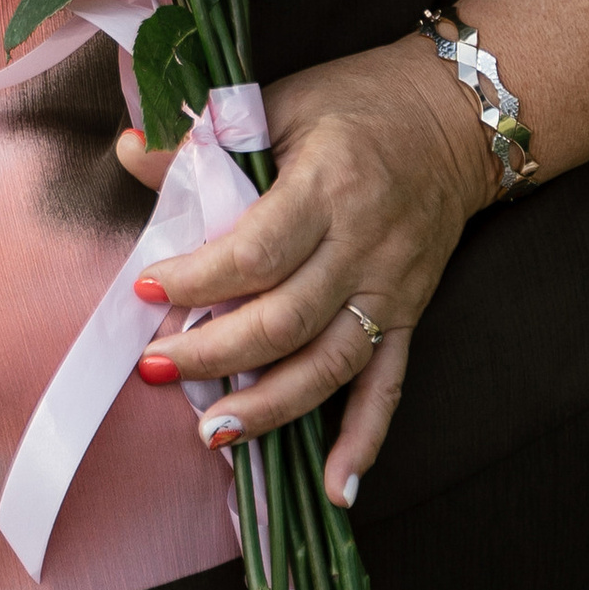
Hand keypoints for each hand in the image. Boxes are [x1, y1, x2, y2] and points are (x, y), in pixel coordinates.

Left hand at [118, 34, 492, 500]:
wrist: (456, 114)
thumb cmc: (357, 101)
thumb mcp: (281, 101)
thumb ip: (207, 135)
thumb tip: (132, 151)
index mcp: (328, 183)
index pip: (257, 252)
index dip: (198, 279)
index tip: (145, 291)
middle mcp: (364, 244)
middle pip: (285, 320)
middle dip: (214, 353)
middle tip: (156, 368)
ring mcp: (392, 286)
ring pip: (329, 364)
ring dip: (269, 407)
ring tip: (212, 433)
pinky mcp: (411, 313)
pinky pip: (388, 386)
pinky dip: (364, 440)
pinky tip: (334, 488)